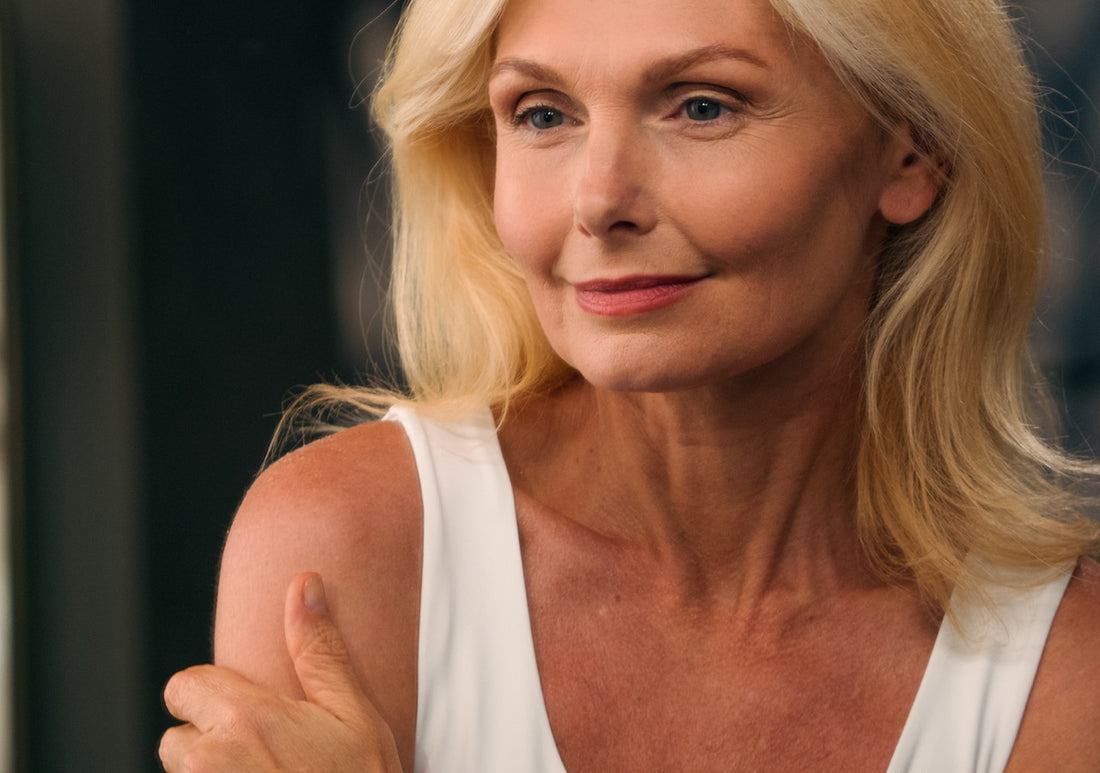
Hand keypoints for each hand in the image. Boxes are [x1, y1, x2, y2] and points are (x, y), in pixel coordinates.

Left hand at [159, 573, 402, 771]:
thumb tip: (302, 585)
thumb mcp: (354, 714)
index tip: (248, 709)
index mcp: (245, 720)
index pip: (183, 685)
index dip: (213, 692)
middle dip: (208, 740)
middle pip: (177, 738)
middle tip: (260, 753)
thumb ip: (318, 650)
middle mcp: (211, 763)